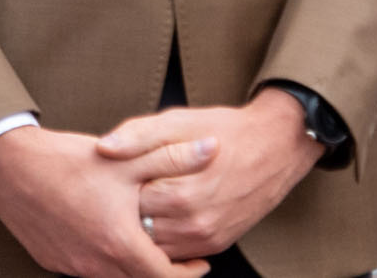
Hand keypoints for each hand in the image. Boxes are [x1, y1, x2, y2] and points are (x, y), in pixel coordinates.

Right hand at [0, 123, 215, 277]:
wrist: (8, 164)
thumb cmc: (67, 161)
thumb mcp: (126, 158)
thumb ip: (173, 159)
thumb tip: (213, 150)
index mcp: (120, 244)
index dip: (189, 274)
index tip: (201, 263)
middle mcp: (96, 264)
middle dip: (163, 272)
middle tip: (179, 256)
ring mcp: (72, 266)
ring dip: (132, 267)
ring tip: (143, 243)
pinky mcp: (52, 262)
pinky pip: (87, 271)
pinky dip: (104, 261)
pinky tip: (105, 236)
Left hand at [95, 90, 321, 261]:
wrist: (274, 147)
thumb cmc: (221, 129)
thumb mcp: (176, 122)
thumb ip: (136, 136)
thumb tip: (102, 148)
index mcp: (178, 193)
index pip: (125, 204)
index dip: (113, 189)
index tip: (108, 177)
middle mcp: (193, 223)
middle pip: (137, 230)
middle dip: (122, 213)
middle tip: (113, 194)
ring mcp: (205, 238)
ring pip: (155, 247)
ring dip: (140, 230)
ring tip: (130, 205)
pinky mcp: (216, 244)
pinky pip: (177, 253)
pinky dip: (162, 239)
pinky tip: (156, 216)